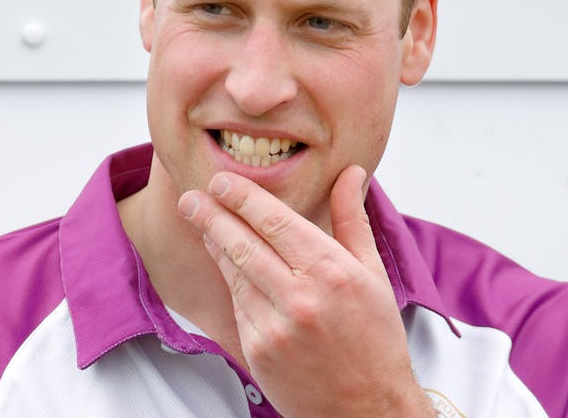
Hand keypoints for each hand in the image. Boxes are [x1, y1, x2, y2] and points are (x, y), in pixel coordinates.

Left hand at [178, 166, 434, 416]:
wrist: (367, 408)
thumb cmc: (375, 338)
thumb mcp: (372, 272)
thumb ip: (352, 219)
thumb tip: (351, 173)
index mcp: (331, 271)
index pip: (274, 221)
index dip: (242, 197)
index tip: (222, 181)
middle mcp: (300, 297)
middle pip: (243, 244)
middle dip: (211, 215)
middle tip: (191, 197)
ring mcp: (275, 327)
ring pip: (234, 272)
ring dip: (214, 243)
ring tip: (201, 221)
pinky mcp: (257, 351)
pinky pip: (237, 304)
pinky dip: (229, 278)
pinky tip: (223, 260)